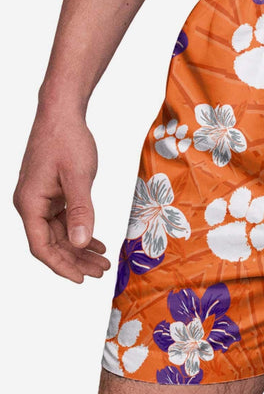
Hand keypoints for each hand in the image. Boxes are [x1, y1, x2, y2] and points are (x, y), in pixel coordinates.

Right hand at [13, 107, 110, 282]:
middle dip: (76, 260)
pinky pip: (64, 221)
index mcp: (30, 203)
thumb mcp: (78, 177)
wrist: (61, 114)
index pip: (42, 247)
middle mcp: (31, 205)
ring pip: (60, 234)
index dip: (61, 266)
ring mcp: (40, 200)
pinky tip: (98, 242)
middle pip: (52, 244)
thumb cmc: (66, 140)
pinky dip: (80, 232)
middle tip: (102, 272)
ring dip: (81, 249)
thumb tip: (81, 242)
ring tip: (104, 261)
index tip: (81, 279)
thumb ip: (81, 211)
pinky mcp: (51, 194)